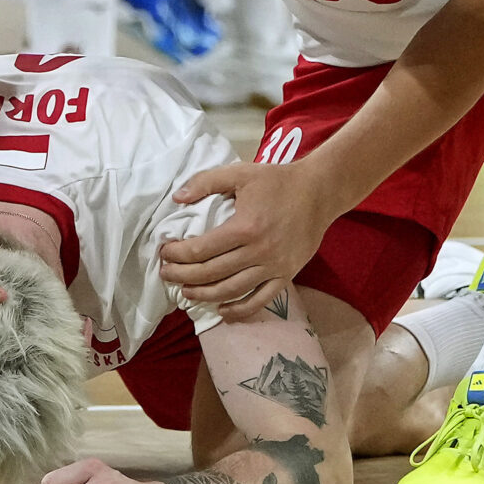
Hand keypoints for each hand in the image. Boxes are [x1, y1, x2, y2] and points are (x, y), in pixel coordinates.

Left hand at [157, 161, 340, 316]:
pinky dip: (240, 310)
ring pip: (232, 290)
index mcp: (244, 227)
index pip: (201, 250)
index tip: (164, 253)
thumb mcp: (240, 173)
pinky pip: (261, 300)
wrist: (319, 193)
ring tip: (186, 292)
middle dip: (183, 276)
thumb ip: (206, 182)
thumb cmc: (277, 181)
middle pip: (212, 273)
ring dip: (205, 295)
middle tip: (166, 274)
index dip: (178, 255)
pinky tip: (222, 311)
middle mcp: (258, 252)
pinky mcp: (286, 275)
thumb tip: (177, 198)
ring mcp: (273, 267)